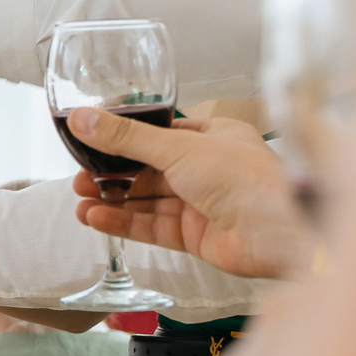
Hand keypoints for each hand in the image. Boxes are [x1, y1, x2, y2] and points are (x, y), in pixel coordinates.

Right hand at [68, 109, 310, 280]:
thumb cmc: (246, 180)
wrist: (276, 231)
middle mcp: (208, 169)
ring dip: (113, 201)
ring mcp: (201, 204)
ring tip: (80, 201)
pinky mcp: (194, 235)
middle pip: (149, 171)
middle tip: (79, 177)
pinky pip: (151, 226)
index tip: (94, 144)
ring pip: (147, 201)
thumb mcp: (177, 148)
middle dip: (113, 175)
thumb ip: (126, 138)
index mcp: (213, 137)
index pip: (160, 135)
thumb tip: (84, 120)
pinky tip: (97, 218)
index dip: (126, 140)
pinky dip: (123, 223)